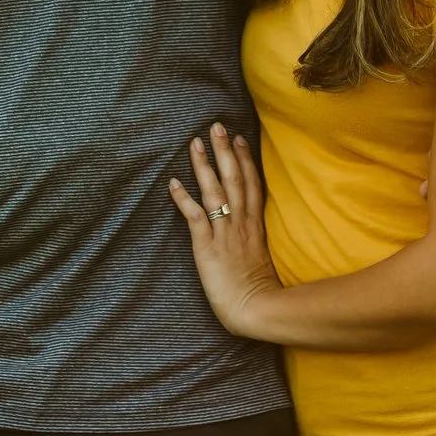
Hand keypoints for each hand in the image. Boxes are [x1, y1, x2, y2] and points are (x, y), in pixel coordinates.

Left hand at [169, 123, 283, 337]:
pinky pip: (195, 217)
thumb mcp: (261, 259)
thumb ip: (255, 240)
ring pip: (214, 191)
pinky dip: (184, 199)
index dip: (244, 160)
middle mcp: (240, 224)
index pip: (251, 184)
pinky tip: (173, 183)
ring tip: (195, 143)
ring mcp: (224, 233)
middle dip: (225, 151)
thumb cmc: (260, 291)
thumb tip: (251, 232)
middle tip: (216, 126)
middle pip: (234, 179)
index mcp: (254, 226)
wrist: (257, 309)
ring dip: (204, 166)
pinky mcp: (207, 247)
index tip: (239, 138)